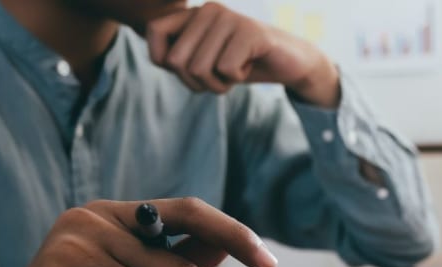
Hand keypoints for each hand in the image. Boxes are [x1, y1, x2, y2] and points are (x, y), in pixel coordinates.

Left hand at [145, 2, 339, 106]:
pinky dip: (237, 79)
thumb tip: (163, 59)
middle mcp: (208, 8)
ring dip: (218, 84)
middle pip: (176, 60)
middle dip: (196, 82)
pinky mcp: (249, 32)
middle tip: (218, 76)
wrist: (288, 63)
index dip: (164, 60)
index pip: (153, 31)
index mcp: (193, 12)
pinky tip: (249, 66)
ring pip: (199, 69)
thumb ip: (179, 57)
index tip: (190, 69)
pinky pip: (226, 69)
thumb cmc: (242, 64)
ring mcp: (229, 18)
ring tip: (235, 72)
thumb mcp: (204, 61)